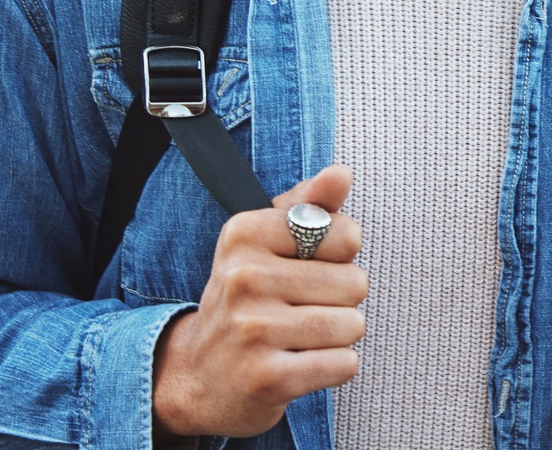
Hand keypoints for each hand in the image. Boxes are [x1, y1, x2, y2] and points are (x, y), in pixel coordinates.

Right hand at [152, 165, 365, 441]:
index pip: (344, 234)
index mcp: (244, 234)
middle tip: (303, 308)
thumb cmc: (246, 300)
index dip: (340, 255)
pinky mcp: (267, 378)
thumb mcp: (264, 243)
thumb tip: (342, 173)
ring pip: (352, 325)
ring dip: (340, 336)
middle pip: (354, 282)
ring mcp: (253, 330)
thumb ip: (309, 205)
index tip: (309, 267)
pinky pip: (343, 364)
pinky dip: (336, 366)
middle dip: (342, 300)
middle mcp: (243, 277)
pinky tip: (304, 363)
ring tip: (303, 336)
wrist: (197, 376)